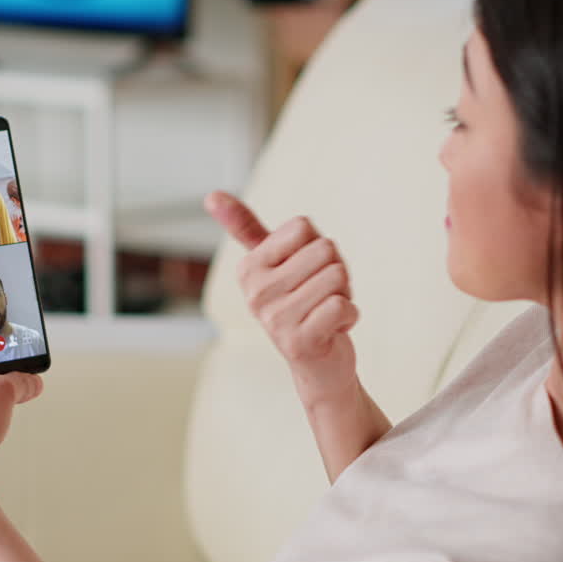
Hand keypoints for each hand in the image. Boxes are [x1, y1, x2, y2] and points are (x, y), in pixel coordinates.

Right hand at [204, 191, 360, 405]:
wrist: (319, 366)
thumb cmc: (302, 306)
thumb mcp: (276, 264)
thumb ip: (248, 229)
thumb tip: (212, 195)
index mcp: (249, 268)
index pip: (303, 226)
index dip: (317, 245)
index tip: (308, 272)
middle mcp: (255, 293)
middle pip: (325, 248)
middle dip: (336, 271)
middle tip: (321, 296)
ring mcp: (275, 320)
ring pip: (337, 275)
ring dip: (344, 294)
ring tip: (326, 312)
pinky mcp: (299, 342)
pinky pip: (342, 305)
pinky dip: (351, 316)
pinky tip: (334, 329)